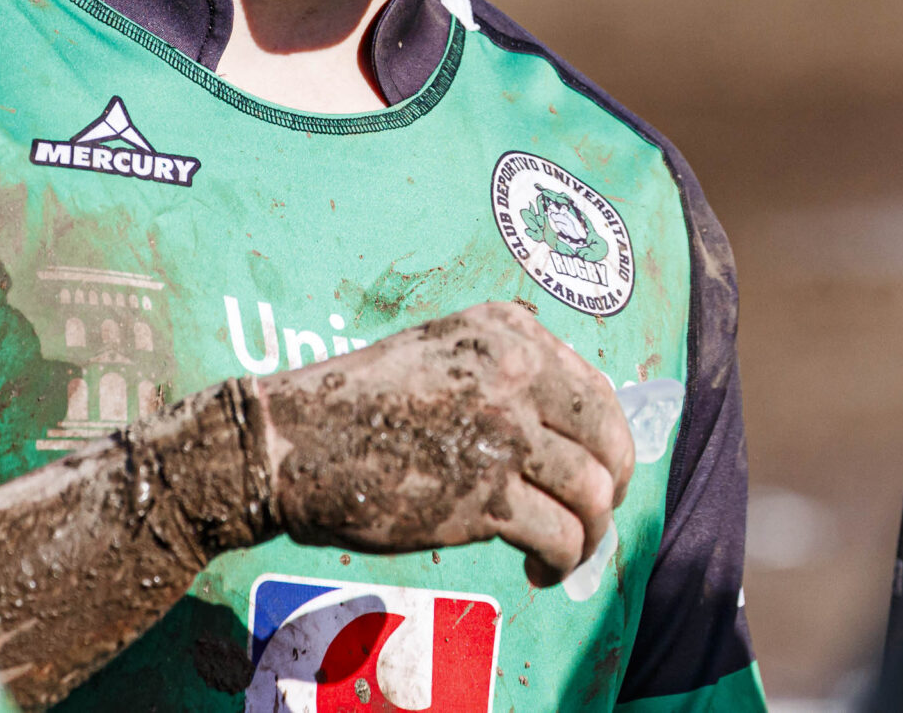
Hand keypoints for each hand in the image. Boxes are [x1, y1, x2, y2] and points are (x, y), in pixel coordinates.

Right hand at [252, 300, 633, 584]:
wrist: (289, 442)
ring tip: (560, 554)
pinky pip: (560, 536)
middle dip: (614, 487)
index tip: (598, 472)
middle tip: (592, 517)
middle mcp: (514, 370)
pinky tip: (537, 571)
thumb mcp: (436, 352)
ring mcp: (502, 430)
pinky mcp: (484, 495)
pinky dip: (561, 562)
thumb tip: (566, 417)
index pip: (596, 388)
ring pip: (593, 493)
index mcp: (504, 330)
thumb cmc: (354, 406)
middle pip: (609, 438)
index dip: (608, 439)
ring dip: (587, 535)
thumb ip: (501, 366)